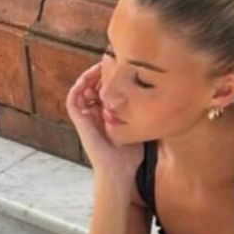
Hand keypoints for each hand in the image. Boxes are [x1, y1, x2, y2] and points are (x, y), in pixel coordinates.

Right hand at [66, 63, 142, 184]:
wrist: (119, 172)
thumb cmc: (130, 156)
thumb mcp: (139, 129)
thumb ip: (143, 115)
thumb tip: (160, 99)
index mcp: (106, 115)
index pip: (104, 90)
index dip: (110, 77)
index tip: (122, 67)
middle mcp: (94, 115)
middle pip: (93, 86)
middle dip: (101, 73)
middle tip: (111, 62)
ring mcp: (86, 118)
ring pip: (81, 89)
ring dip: (89, 76)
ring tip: (100, 67)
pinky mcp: (79, 122)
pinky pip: (73, 99)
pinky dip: (78, 87)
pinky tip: (89, 79)